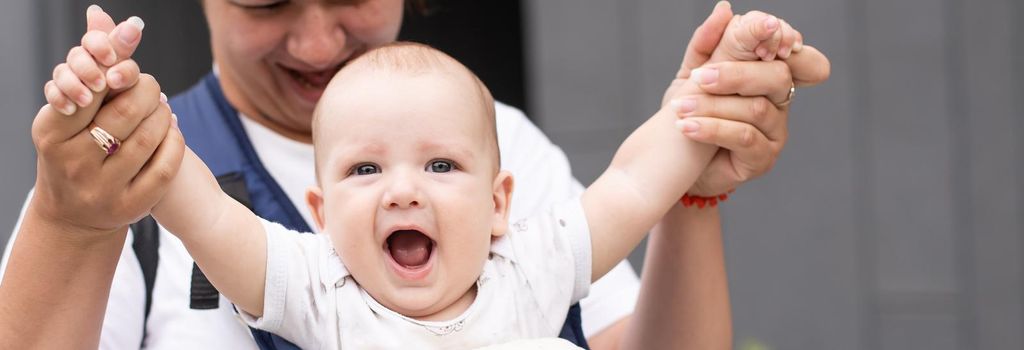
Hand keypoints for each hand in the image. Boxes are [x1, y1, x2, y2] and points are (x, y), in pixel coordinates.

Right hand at [29, 7, 183, 235]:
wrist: (73, 214)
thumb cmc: (74, 148)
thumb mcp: (71, 108)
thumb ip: (91, 63)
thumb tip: (101, 13)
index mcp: (52, 134)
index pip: (93, 91)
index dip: (117, 72)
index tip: (129, 65)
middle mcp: (73, 163)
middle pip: (125, 112)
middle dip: (146, 90)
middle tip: (150, 86)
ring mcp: (102, 189)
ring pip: (149, 137)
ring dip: (163, 114)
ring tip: (162, 107)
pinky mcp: (130, 207)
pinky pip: (165, 165)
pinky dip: (175, 141)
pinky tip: (171, 131)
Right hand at [45, 5, 146, 114]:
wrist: (108, 139)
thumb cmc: (122, 107)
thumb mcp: (126, 83)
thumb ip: (125, 57)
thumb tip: (134, 25)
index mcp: (106, 57)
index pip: (97, 39)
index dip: (102, 45)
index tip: (110, 59)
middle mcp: (88, 65)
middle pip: (78, 54)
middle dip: (88, 68)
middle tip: (101, 85)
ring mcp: (71, 81)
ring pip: (62, 71)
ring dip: (74, 85)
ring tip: (87, 101)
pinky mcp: (59, 98)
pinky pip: (51, 91)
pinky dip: (59, 99)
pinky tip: (70, 109)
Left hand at [664, 2, 830, 195]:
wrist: (673, 160)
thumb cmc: (691, 112)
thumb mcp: (693, 73)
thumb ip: (709, 43)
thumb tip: (724, 9)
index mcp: (768, 72)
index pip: (794, 50)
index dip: (784, 39)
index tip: (762, 35)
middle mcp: (780, 99)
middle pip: (777, 76)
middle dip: (736, 74)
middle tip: (700, 78)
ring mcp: (775, 130)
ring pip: (756, 109)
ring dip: (713, 105)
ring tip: (680, 108)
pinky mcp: (762, 158)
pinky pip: (744, 138)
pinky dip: (712, 128)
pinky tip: (686, 127)